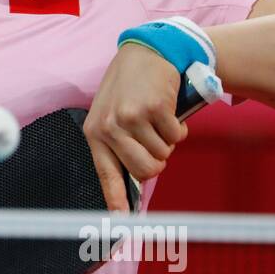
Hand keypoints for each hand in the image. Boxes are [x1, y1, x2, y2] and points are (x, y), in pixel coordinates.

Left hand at [83, 43, 188, 211]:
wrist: (145, 52)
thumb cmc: (129, 89)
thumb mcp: (111, 115)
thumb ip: (117, 146)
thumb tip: (132, 184)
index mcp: (95, 133)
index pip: (106, 174)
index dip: (116, 200)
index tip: (121, 221)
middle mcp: (109, 127)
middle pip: (146, 171)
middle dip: (158, 161)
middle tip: (156, 142)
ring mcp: (132, 117)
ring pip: (163, 153)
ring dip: (167, 140)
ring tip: (156, 118)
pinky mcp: (155, 108)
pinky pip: (177, 136)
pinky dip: (179, 127)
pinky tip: (167, 109)